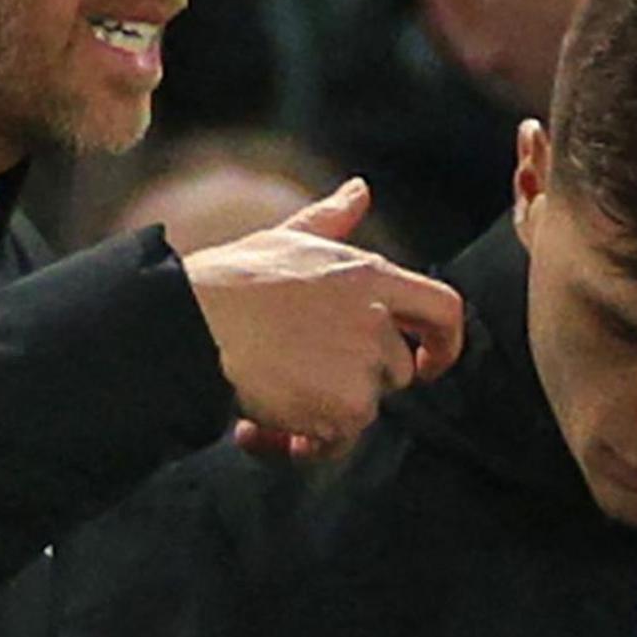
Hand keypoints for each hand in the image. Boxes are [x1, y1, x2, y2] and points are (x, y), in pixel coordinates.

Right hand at [182, 182, 463, 455]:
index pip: (445, 309)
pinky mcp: (347, 408)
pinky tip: (252, 428)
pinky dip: (300, 446)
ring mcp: (365, 365)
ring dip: (320, 415)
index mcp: (372, 275)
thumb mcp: (287, 239)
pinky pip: (337, 443)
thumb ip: (332, 221)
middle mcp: (378, 319)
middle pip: (395, 372)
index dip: (445, 344)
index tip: (426, 365)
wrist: (191, 325)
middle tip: (294, 383)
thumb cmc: (230, 282)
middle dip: (352, 384)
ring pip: (363, 410)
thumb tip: (359, 190)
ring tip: (261, 404)